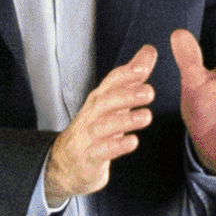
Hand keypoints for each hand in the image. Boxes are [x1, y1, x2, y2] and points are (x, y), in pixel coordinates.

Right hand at [44, 45, 158, 202]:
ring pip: (104, 125)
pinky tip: (132, 142)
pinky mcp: (89, 158)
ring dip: (124, 120)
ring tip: (146, 116)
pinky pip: (101, 151)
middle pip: (106, 101)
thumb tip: (149, 51)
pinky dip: (116, 146)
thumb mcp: (113, 101)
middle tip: (149, 92)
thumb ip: (132, 77)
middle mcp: (92, 115)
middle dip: (127, 95)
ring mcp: (89, 136)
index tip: (144, 67)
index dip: (126, 74)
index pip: (111, 82)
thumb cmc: (95, 128)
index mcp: (100, 100)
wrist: (66, 163)